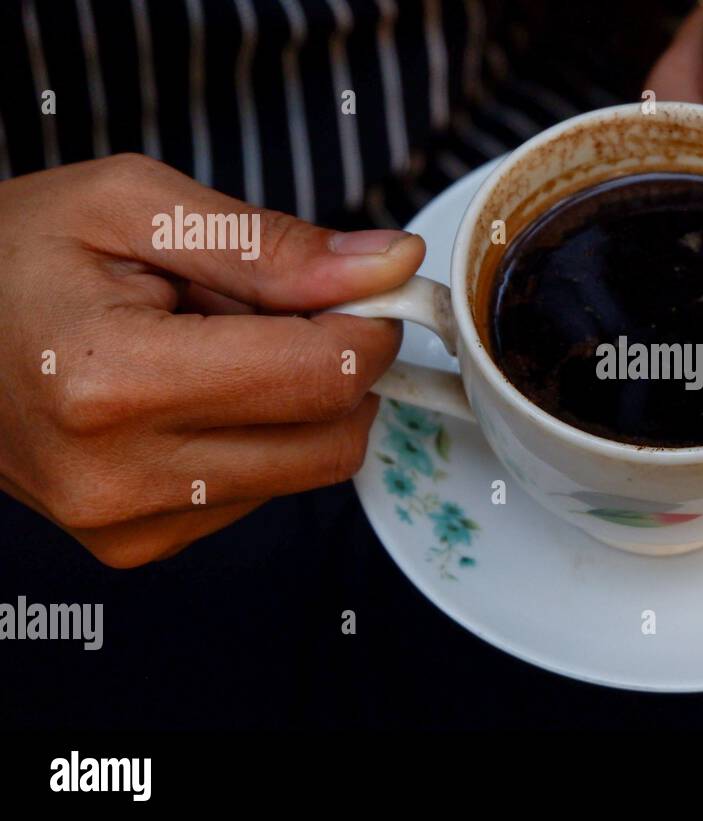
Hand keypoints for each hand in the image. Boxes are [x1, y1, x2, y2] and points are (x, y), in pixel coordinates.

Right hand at [0, 154, 421, 566]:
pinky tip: (195, 392)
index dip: (371, 325)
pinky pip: (260, 493)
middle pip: (333, 439)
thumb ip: (270, 244)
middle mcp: (122, 475)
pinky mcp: (137, 544)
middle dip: (344, 368)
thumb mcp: (131, 206)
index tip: (368, 289)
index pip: (323, 376)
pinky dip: (259, 437)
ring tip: (217, 345)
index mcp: (114, 382)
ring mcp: (128, 523)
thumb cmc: (10, 256)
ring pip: (307, 470)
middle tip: (293, 309)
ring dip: (297, 403)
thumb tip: (388, 265)